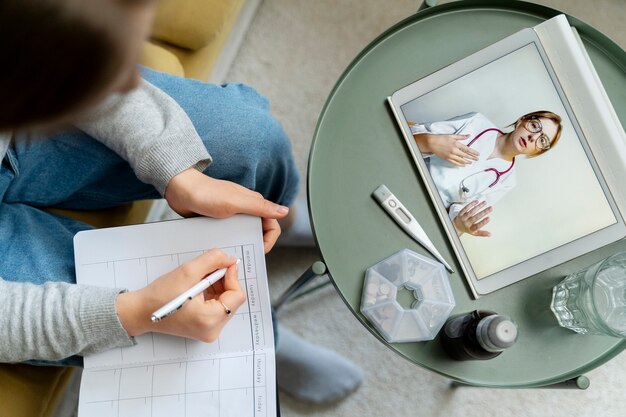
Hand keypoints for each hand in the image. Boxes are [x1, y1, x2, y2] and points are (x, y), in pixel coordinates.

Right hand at [116, 249, 245, 342]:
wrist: (140, 312)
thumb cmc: (160, 295)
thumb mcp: (188, 271)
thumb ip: (213, 261)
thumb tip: (230, 259)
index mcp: (209, 320)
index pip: (237, 296)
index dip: (232, 277)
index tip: (224, 264)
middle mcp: (212, 330)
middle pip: (232, 299)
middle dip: (223, 281)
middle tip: (207, 271)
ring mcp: (209, 331)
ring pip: (226, 302)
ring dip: (217, 287)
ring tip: (198, 280)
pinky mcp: (204, 329)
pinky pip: (217, 308)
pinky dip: (212, 295)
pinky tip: (198, 288)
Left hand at [164, 168, 288, 252]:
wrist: (180, 190)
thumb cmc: (207, 193)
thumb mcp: (235, 202)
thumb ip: (260, 207)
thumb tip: (284, 211)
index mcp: (254, 203)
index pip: (271, 225)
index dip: (269, 240)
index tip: (258, 250)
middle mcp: (246, 210)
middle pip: (259, 232)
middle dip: (255, 244)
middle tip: (243, 255)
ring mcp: (233, 216)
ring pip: (244, 235)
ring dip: (240, 244)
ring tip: (231, 253)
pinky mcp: (220, 221)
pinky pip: (229, 235)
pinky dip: (228, 242)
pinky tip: (220, 247)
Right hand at [414, 133, 478, 165]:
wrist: (431, 143)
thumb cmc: (440, 138)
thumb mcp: (452, 136)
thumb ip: (461, 136)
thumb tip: (468, 135)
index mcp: (456, 144)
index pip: (467, 149)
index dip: (473, 152)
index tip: (477, 154)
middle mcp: (454, 151)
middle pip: (465, 156)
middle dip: (472, 158)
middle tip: (477, 159)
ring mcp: (450, 155)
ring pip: (461, 160)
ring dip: (467, 162)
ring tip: (471, 162)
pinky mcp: (447, 158)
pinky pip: (455, 163)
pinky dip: (460, 164)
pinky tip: (463, 165)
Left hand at [453, 200, 491, 236]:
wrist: (457, 225)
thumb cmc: (468, 229)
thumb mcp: (474, 233)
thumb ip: (482, 233)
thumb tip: (490, 234)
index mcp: (470, 229)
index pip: (477, 226)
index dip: (483, 222)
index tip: (489, 218)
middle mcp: (466, 223)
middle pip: (475, 218)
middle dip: (484, 212)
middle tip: (490, 208)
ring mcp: (463, 218)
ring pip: (471, 211)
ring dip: (479, 206)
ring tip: (485, 202)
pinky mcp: (460, 213)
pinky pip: (466, 208)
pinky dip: (471, 204)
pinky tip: (477, 201)